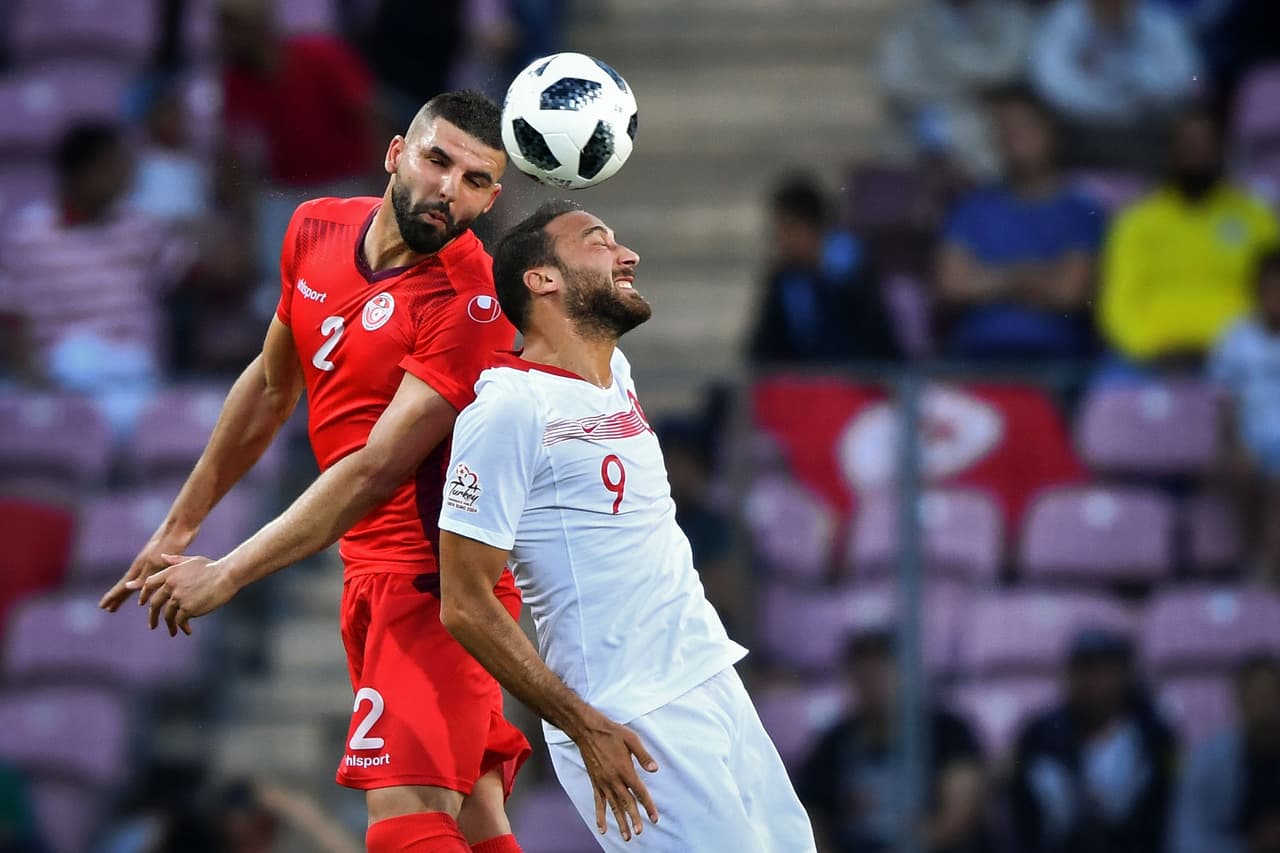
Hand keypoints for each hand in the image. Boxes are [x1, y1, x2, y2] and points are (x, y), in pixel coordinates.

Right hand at [100, 524, 196, 611]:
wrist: (183, 523)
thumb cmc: (171, 542)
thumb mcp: (157, 561)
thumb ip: (144, 575)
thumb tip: (128, 587)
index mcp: (141, 566)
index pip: (123, 585)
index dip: (114, 596)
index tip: (102, 607)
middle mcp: (144, 564)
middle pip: (129, 584)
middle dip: (119, 597)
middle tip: (109, 609)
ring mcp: (153, 560)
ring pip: (140, 580)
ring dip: (133, 591)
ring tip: (130, 600)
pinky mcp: (165, 558)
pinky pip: (152, 576)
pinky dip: (149, 584)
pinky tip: (151, 586)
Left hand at [128, 554, 238, 635]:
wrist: (226, 575)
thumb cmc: (213, 567)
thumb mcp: (192, 560)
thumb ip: (176, 560)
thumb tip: (163, 557)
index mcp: (170, 572)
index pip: (149, 584)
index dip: (144, 594)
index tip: (142, 603)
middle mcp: (171, 585)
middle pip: (155, 603)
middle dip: (152, 616)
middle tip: (152, 625)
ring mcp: (178, 597)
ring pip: (167, 615)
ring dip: (169, 625)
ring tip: (173, 632)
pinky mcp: (187, 608)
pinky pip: (180, 621)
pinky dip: (182, 627)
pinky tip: (188, 631)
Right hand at [571, 713, 658, 840]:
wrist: (588, 730)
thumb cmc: (611, 733)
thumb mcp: (631, 739)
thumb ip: (644, 756)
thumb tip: (655, 769)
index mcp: (625, 770)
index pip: (640, 792)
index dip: (648, 806)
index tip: (654, 818)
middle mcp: (614, 780)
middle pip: (627, 803)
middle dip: (634, 819)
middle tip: (639, 832)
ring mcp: (603, 783)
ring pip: (614, 806)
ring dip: (620, 822)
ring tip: (626, 836)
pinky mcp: (595, 782)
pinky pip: (598, 803)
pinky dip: (600, 816)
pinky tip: (602, 828)